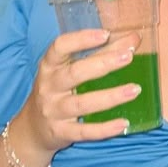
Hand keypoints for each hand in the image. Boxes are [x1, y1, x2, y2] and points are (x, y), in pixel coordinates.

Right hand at [4, 28, 142, 166]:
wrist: (32, 129)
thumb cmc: (58, 92)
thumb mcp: (70, 70)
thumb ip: (101, 53)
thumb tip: (133, 39)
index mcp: (50, 66)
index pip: (60, 47)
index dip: (81, 39)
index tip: (105, 34)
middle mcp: (49, 86)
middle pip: (75, 73)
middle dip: (103, 64)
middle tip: (128, 57)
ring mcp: (53, 111)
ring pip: (82, 103)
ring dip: (110, 97)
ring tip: (135, 89)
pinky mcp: (60, 132)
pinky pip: (84, 131)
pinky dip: (104, 128)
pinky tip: (124, 123)